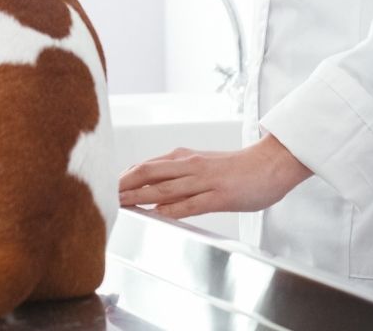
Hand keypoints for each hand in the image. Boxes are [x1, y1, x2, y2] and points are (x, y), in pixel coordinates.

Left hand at [118, 134, 313, 218]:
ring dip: (141, 197)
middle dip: (125, 185)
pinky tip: (159, 215)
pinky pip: (192, 203)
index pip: (147, 166)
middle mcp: (190, 165)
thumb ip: (179, 173)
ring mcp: (204, 180)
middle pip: (150, 173)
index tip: (107, 186)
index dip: (125, 176)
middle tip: (103, 195)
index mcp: (185, 157)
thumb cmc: (237, 168)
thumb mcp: (203, 165)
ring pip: (166, 188)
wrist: (269, 164)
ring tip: (121, 204)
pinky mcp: (220, 196)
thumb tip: (155, 185)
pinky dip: (174, 209)